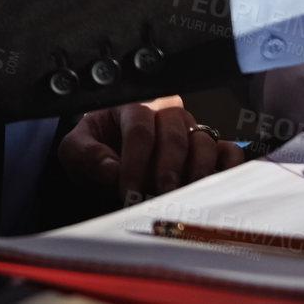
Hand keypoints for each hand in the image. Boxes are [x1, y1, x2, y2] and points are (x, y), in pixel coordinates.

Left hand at [57, 96, 243, 206]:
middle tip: (158, 195)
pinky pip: (228, 152)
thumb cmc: (96, 151)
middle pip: (174, 135)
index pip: (140, 129)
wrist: (108, 161)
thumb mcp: (75, 149)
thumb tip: (111, 169)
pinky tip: (215, 186)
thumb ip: (85, 154)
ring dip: (194, 172)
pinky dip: (228, 168)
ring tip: (184, 197)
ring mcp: (190, 130)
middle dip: (165, 169)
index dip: (135, 162)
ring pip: (203, 142)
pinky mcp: (210, 149)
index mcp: (133, 106)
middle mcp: (166, 113)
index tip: (128, 190)